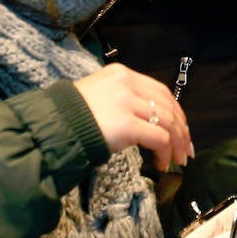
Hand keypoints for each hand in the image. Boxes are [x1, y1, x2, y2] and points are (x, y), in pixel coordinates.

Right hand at [74, 64, 192, 171]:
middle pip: (167, 104)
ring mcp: (126, 102)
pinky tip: (162, 163)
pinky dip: (165, 151)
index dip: (174, 111)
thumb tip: (147, 120)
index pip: (159, 90)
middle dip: (181, 128)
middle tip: (186, 149)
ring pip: (167, 121)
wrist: (51, 127)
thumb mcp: (98, 96)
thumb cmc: (70, 117)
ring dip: (177, 143)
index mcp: (121, 74)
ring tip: (178, 159)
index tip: (181, 129)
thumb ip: (123, 100)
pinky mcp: (126, 123)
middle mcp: (127, 83)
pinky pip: (158, 138)